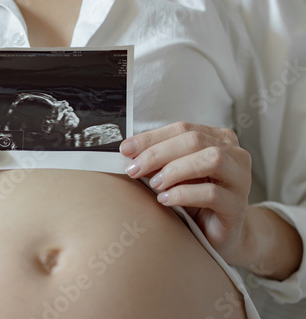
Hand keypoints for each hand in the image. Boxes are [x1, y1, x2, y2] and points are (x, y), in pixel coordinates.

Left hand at [120, 122, 251, 264]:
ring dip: (175, 170)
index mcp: (217, 139)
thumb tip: (129, 152)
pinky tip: (165, 200)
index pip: (182, 129)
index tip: (125, 149)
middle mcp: (234, 154)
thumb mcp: (174, 175)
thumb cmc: (194, 201)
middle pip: (194, 140)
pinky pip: (212, 193)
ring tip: (154, 184)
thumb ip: (158, 161)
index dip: (151, 137)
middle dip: (158, 153)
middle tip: (134, 169)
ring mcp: (240, 179)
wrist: (218, 236)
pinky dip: (183, 194)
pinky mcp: (238, 206)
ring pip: (211, 160)